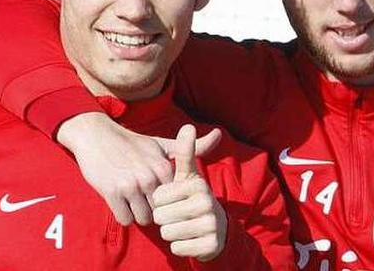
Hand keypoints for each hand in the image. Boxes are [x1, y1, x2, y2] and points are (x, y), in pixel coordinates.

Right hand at [57, 113, 220, 225]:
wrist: (96, 135)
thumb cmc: (132, 143)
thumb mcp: (161, 144)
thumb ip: (190, 148)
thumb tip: (219, 134)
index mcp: (163, 166)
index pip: (176, 199)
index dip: (169, 200)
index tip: (159, 193)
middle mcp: (149, 177)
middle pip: (161, 212)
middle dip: (154, 210)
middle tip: (144, 200)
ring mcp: (130, 185)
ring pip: (143, 218)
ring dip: (138, 214)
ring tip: (132, 200)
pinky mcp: (112, 192)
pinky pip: (125, 219)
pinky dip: (123, 214)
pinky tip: (120, 201)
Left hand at [152, 124, 227, 261]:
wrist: (216, 228)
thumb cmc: (192, 198)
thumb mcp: (188, 175)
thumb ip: (185, 152)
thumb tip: (188, 125)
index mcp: (198, 184)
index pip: (158, 197)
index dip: (160, 201)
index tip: (173, 199)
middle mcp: (207, 203)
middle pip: (161, 217)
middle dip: (164, 218)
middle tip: (178, 214)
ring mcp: (211, 225)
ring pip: (167, 233)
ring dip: (170, 232)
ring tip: (183, 225)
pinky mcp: (210, 245)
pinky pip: (177, 248)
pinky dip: (179, 246)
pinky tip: (189, 239)